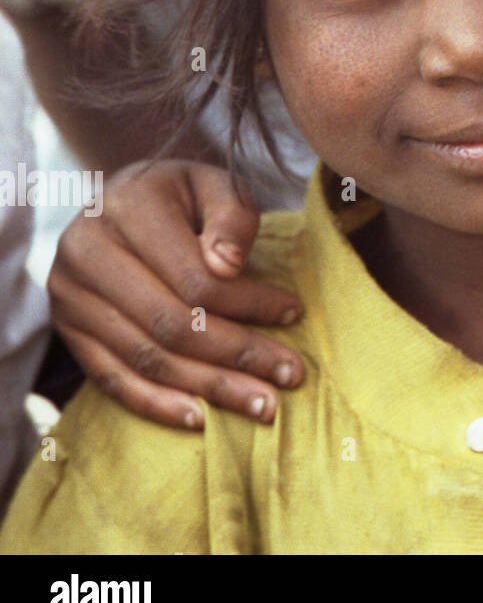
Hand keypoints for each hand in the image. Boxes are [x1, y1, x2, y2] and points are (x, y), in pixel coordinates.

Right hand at [48, 159, 305, 428]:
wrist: (122, 197)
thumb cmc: (182, 193)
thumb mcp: (215, 182)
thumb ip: (231, 215)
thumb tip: (229, 265)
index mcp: (125, 207)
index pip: (193, 275)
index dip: (247, 301)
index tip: (294, 313)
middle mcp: (85, 253)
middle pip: (169, 323)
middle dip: (236, 355)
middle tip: (290, 375)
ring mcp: (69, 297)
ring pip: (145, 358)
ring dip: (208, 389)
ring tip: (262, 406)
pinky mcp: (67, 330)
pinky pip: (111, 379)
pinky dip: (157, 405)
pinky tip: (201, 420)